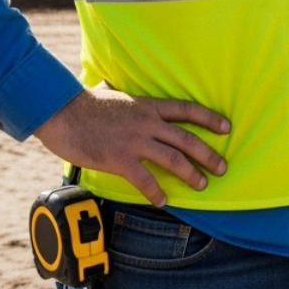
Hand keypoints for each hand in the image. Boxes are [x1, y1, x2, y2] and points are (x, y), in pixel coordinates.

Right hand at [34, 85, 229, 206]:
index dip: (209, 118)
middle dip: (208, 154)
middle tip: (223, 167)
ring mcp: (135, 141)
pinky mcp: (119, 158)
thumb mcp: (113, 94)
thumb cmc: (84, 104)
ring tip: (202, 184)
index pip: (187, 110)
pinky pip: (144, 179)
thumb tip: (113, 87)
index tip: (226, 126)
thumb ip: (124, 98)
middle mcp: (147, 123)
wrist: (62, 112)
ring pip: (173, 159)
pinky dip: (156, 192)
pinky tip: (163, 201)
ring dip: (191, 173)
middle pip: (187, 139)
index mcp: (148, 106)